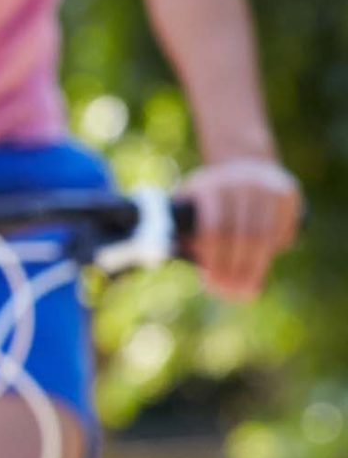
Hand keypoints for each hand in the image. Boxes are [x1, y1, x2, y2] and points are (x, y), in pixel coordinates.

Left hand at [181, 156, 300, 300]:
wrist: (242, 163)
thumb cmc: (207, 198)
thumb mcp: (188, 206)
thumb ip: (179, 232)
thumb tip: (169, 260)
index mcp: (211, 186)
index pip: (214, 230)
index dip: (213, 261)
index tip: (210, 284)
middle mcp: (241, 183)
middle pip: (243, 237)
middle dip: (237, 270)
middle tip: (231, 294)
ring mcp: (268, 186)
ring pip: (266, 237)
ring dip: (256, 268)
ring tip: (246, 289)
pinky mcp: (289, 192)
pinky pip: (283, 231)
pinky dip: (274, 251)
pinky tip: (262, 263)